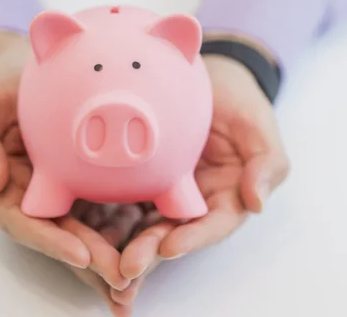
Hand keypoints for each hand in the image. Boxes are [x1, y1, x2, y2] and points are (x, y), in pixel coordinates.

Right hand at [0, 32, 128, 305]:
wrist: (26, 72)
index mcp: (3, 187)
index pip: (27, 222)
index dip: (51, 242)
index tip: (82, 256)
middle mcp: (32, 197)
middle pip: (61, 235)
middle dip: (90, 261)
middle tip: (123, 280)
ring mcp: (58, 192)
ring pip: (84, 229)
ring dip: (109, 255)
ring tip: (138, 277)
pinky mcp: (82, 181)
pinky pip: (103, 204)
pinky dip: (123, 225)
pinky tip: (152, 235)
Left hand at [109, 43, 289, 307]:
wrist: (212, 79)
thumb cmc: (241, 102)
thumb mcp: (259, 125)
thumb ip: (266, 163)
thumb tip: (257, 204)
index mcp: (227, 197)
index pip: (213, 225)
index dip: (194, 238)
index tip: (170, 246)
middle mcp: (196, 202)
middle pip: (173, 233)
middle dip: (151, 253)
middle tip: (126, 267)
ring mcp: (167, 192)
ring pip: (144, 224)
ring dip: (123, 246)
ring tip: (97, 261)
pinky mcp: (143, 180)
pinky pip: (122, 200)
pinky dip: (103, 217)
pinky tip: (79, 225)